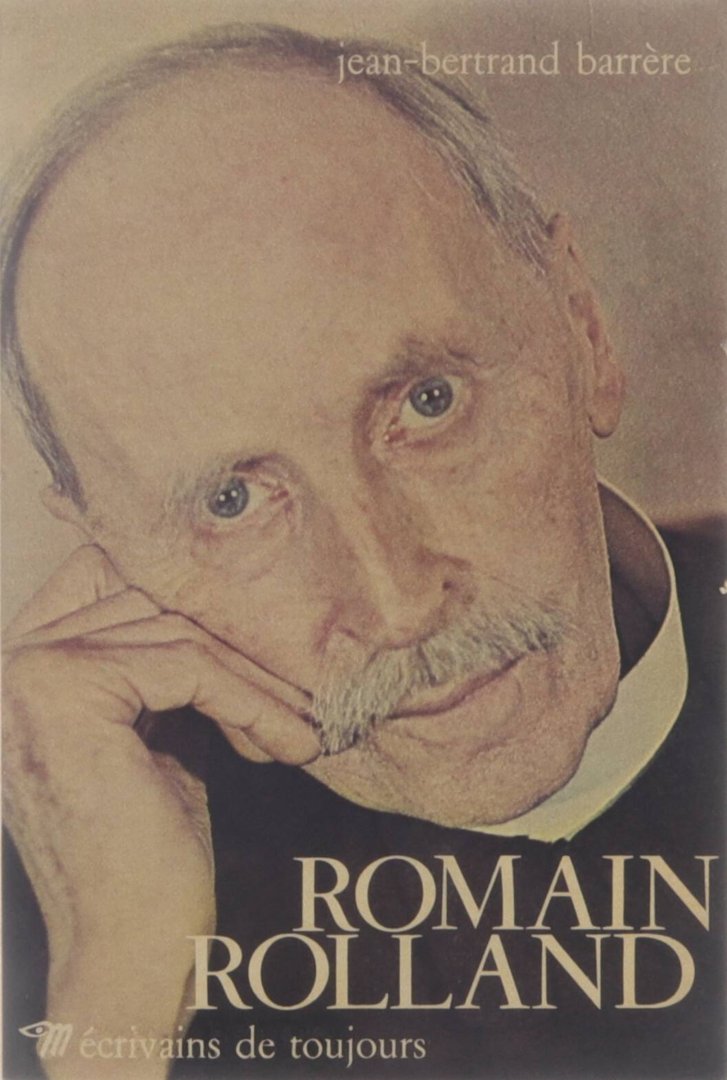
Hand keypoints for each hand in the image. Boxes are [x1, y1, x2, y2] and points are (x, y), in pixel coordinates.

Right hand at [3, 544, 319, 1075]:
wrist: (126, 949)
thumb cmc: (148, 849)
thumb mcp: (157, 731)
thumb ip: (167, 663)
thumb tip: (230, 602)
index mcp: (25, 663)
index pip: (117, 577)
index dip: (198, 606)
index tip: (268, 648)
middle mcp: (12, 659)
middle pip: (153, 599)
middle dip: (239, 646)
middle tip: (302, 690)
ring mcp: (30, 673)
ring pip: (179, 631)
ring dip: (256, 680)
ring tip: (300, 726)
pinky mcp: (66, 693)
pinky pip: (190, 666)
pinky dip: (252, 702)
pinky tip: (287, 745)